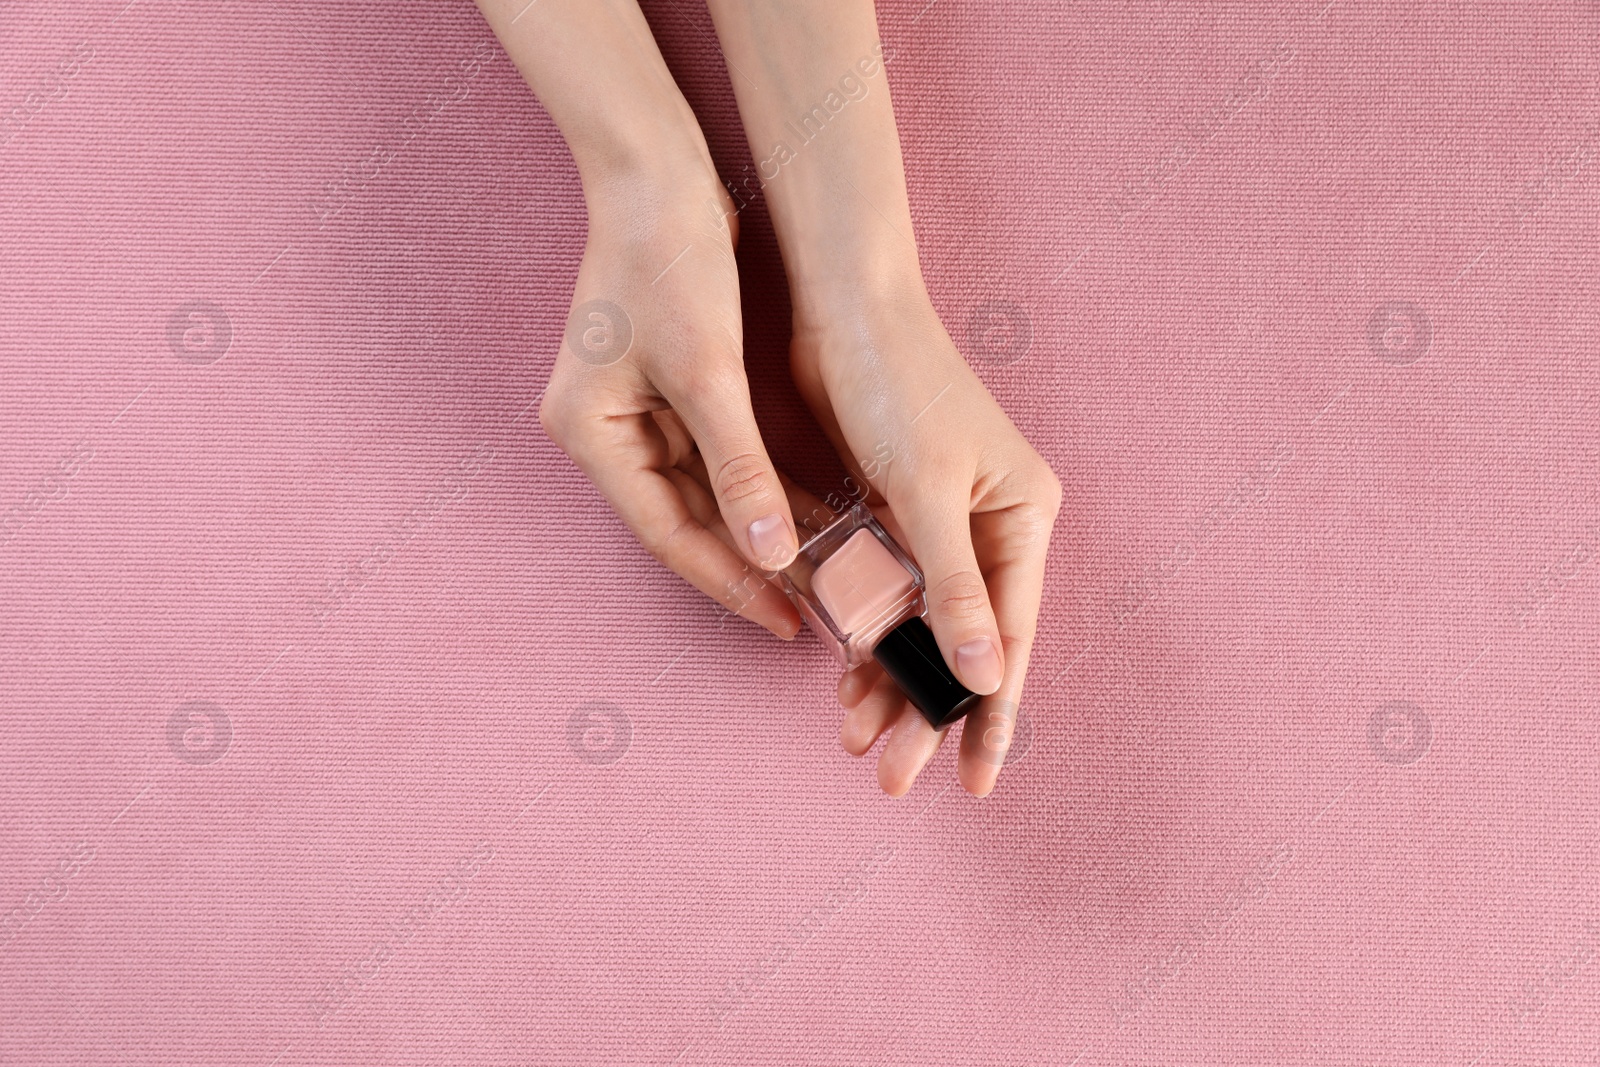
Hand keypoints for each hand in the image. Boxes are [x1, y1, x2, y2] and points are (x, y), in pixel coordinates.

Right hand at [538, 169, 803, 638]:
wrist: (660, 174)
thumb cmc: (669, 260)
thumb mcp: (708, 373)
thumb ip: (740, 470)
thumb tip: (774, 554)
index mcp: (590, 435)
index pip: (667, 534)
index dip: (730, 582)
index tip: (786, 623)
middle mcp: (601, 434)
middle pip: (683, 522)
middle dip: (750, 563)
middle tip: (816, 609)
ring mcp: (628, 415)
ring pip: (702, 496)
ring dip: (760, 528)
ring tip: (822, 571)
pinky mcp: (662, 394)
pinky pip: (712, 460)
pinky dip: (756, 485)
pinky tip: (806, 513)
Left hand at [791, 286, 1062, 797]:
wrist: (841, 302)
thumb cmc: (894, 384)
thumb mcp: (925, 491)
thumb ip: (952, 588)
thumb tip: (983, 676)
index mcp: (1022, 518)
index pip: (1009, 639)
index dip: (992, 715)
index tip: (977, 783)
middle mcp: (990, 526)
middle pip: (964, 644)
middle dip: (928, 712)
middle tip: (890, 777)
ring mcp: (941, 522)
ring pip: (921, 627)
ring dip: (889, 680)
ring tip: (854, 738)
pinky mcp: (896, 512)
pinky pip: (887, 593)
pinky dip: (866, 634)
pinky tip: (843, 679)